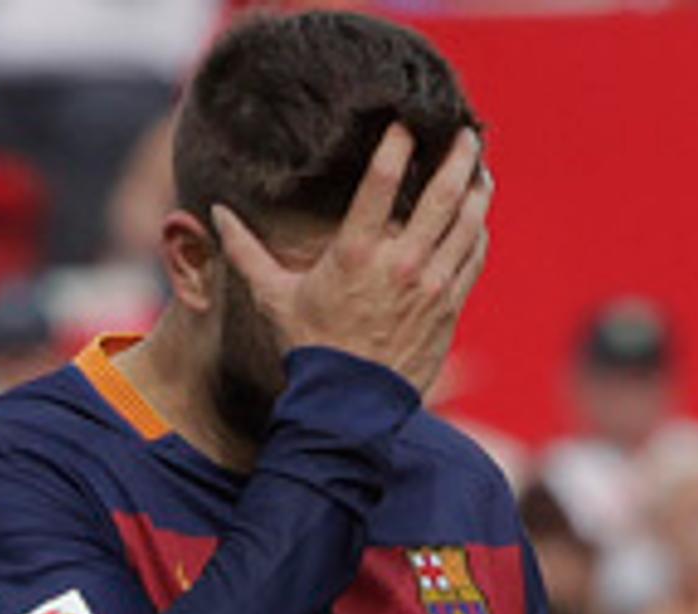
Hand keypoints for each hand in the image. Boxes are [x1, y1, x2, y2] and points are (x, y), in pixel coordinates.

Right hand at [211, 125, 490, 393]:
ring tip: (481, 169)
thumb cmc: (309, 348)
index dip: (396, 146)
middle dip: (458, 160)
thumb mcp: (272, 297)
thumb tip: (216, 214)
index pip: (379, 183)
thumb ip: (246, 251)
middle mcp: (399, 265)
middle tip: (467, 134)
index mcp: (354, 254)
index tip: (405, 122)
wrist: (349, 406)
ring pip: (466, 225)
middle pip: (441, 197)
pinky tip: (478, 218)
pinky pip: (473, 260)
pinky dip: (477, 234)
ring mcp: (430, 287)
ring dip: (477, 192)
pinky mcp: (449, 308)